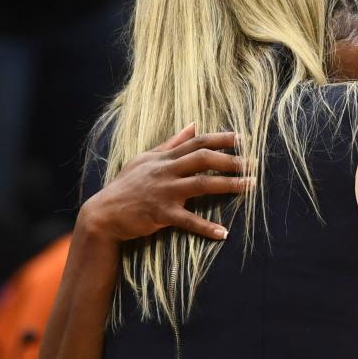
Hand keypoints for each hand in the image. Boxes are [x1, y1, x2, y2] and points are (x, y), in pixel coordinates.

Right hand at [81, 124, 251, 242]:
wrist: (104, 213)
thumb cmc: (127, 185)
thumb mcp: (145, 159)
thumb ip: (171, 143)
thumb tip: (193, 125)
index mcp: (164, 158)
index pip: (197, 142)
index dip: (221, 138)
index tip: (243, 138)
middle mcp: (166, 171)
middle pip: (203, 159)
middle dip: (231, 159)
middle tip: (253, 163)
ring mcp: (164, 192)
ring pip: (202, 184)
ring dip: (229, 185)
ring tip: (250, 186)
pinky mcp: (161, 214)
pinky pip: (188, 221)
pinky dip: (206, 227)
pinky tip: (224, 233)